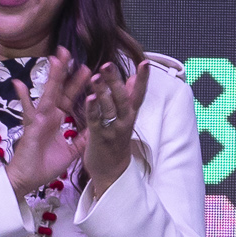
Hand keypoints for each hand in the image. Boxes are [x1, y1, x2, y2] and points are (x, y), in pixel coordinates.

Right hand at [4, 60, 86, 199]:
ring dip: (52, 76)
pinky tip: (18, 82)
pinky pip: (28, 110)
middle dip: (65, 71)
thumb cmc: (44, 166)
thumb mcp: (71, 151)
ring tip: (56, 58)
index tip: (88, 69)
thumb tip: (96, 128)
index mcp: (57, 119)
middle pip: (59, 89)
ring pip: (48, 93)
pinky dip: (23, 97)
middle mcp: (48, 115)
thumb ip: (82, 138)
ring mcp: (39, 118)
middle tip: (70, 52)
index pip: (69, 97)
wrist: (27, 180)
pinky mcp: (32, 126)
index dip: (78, 83)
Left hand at [71, 59, 140, 196]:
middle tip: (109, 64)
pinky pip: (96, 122)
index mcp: (130, 115)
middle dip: (116, 81)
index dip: (143, 79)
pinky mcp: (99, 138)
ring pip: (109, 108)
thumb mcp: (126, 119)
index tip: (146, 63)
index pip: (139, 94)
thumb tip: (132, 79)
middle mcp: (124, 121)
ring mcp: (112, 130)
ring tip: (96, 76)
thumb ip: (129, 98)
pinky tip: (89, 98)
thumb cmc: (116, 143)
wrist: (112, 173)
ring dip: (103, 92)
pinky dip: (93, 109)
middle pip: (123, 98)